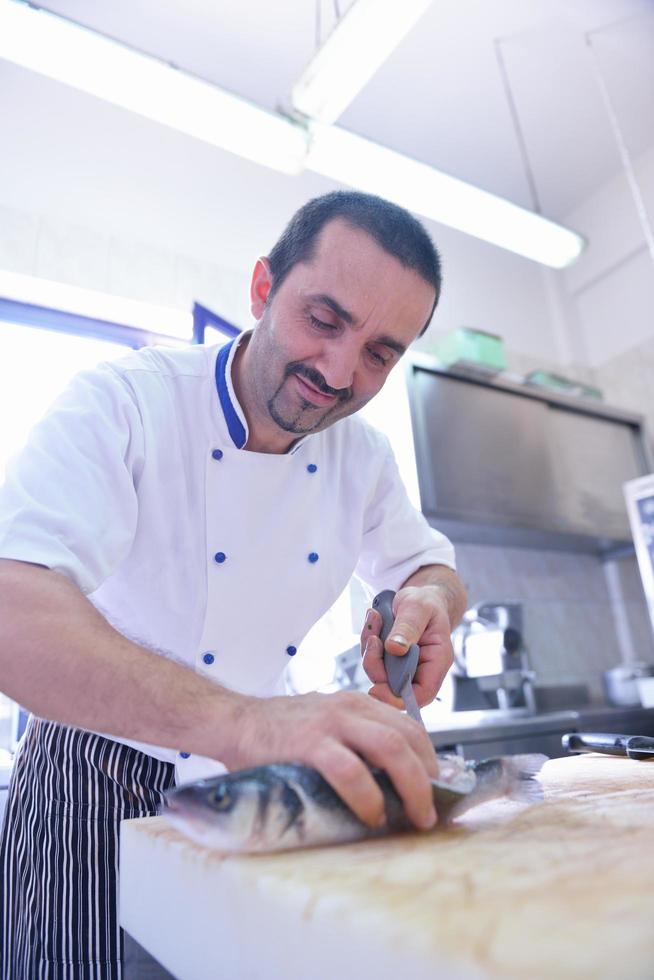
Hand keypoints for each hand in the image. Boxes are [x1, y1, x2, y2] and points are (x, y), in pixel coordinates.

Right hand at [225, 690, 438, 830]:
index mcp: (358, 704)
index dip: (431, 759)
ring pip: (390, 748)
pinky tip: (374, 815)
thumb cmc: (280, 734)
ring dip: (413, 786)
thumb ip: (355, 741)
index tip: (439, 788)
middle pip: (409, 737)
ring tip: (416, 817)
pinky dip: (368, 796)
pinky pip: (349, 770)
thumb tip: (391, 781)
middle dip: (430, 777)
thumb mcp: (326, 725)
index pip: (410, 726)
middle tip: (433, 810)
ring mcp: (331, 723)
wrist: (234, 722)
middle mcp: (350, 708)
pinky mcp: (308, 743)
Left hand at [361, 585, 453, 708]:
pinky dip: (368, 642)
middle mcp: (421, 669)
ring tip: (375, 620)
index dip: (399, 698)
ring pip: (379, 674)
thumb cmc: (426, 602)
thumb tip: (395, 648)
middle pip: (394, 686)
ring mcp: (404, 667)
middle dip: (376, 664)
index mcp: (437, 660)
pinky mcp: (390, 661)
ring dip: (370, 649)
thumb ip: (408, 627)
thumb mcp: (419, 607)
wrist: (421, 597)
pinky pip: (372, 660)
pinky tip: (374, 621)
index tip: (376, 689)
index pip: (423, 693)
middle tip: (373, 637)